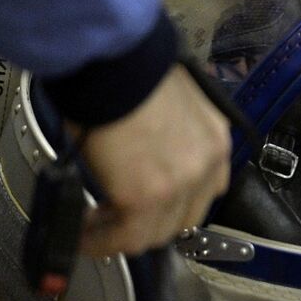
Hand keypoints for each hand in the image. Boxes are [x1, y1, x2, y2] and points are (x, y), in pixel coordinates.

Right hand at [77, 64, 231, 256]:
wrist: (113, 58)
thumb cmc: (129, 69)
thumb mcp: (168, 105)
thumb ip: (167, 138)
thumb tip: (140, 155)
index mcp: (215, 140)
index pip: (206, 191)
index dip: (174, 206)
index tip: (150, 208)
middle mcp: (207, 165)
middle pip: (181, 220)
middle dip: (148, 225)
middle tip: (116, 223)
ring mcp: (180, 184)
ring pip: (151, 234)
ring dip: (120, 237)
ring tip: (94, 230)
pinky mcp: (144, 197)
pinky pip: (123, 238)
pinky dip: (101, 242)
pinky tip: (85, 236)